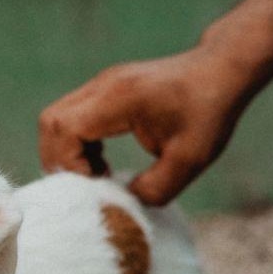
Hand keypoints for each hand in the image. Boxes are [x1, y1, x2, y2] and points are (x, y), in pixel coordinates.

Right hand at [38, 45, 252, 205]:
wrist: (222, 71)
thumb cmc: (210, 111)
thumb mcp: (189, 160)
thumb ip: (154, 190)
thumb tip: (123, 202)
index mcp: (119, 99)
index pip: (63, 129)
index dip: (68, 163)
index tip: (96, 181)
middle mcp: (103, 86)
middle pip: (50, 123)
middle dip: (59, 160)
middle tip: (87, 182)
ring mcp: (101, 85)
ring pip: (55, 120)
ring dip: (66, 154)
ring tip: (96, 173)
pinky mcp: (104, 91)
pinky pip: (70, 119)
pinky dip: (76, 146)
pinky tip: (102, 161)